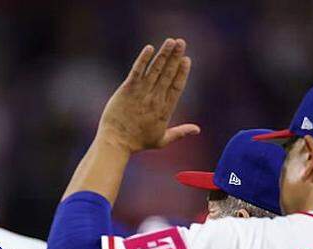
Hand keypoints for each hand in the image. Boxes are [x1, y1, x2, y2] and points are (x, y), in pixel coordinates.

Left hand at [97, 38, 198, 154]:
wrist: (115, 143)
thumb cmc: (136, 143)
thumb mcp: (161, 140)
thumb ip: (180, 132)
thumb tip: (197, 130)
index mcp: (165, 109)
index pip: (177, 86)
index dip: (182, 72)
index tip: (186, 59)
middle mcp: (155, 99)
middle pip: (168, 74)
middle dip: (175, 57)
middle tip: (182, 42)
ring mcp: (141, 93)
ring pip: (155, 69)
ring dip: (164, 54)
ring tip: (171, 41)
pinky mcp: (127, 90)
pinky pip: (137, 71)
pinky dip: (143, 59)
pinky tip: (149, 48)